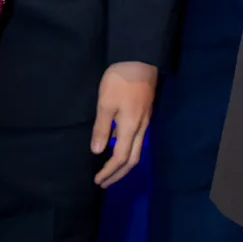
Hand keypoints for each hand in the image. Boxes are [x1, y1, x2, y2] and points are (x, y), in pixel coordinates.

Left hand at [91, 61, 156, 188]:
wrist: (140, 60)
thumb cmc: (119, 81)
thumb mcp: (105, 103)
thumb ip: (102, 128)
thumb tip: (98, 151)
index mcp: (130, 128)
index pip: (120, 158)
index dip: (109, 171)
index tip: (97, 180)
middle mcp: (141, 128)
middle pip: (133, 159)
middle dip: (119, 174)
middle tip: (104, 182)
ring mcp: (145, 121)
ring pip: (137, 150)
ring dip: (124, 163)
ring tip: (111, 169)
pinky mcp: (145, 113)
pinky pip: (138, 140)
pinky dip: (128, 150)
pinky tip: (118, 146)